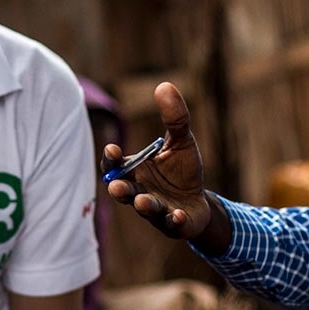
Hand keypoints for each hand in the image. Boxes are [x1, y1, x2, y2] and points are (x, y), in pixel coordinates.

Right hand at [102, 83, 224, 246]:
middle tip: (116, 186)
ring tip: (143, 201)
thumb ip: (174, 118)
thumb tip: (164, 85)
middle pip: (123, 191)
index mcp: (135, 171)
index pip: (115, 166)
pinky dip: (174, 220)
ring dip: (143, 205)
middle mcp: (139, 191)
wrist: (198, 201)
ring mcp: (154, 209)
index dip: (111, 160)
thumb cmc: (182, 171)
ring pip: (144, 208)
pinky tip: (179, 215)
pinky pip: (170, 224)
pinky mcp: (172, 223)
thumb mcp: (181, 142)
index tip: (113, 150)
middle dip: (119, 189)